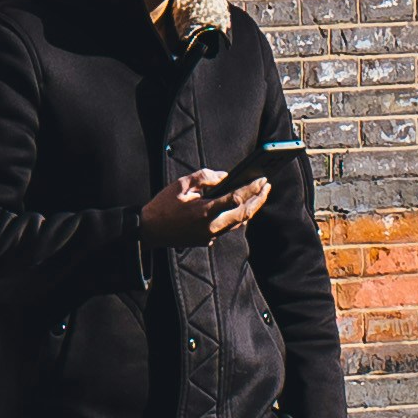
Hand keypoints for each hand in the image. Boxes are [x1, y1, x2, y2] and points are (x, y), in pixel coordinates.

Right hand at [138, 159, 267, 245]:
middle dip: (258, 199)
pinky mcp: (208, 240)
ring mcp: (211, 236)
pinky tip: (241, 207)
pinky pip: (229, 228)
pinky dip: (238, 216)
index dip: (251, 189)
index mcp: (204, 211)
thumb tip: (225, 176)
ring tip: (259, 195)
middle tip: (267, 186)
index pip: (235, 199)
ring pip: (239, 222)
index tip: (262, 179)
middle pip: (244, 214)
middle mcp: (211, 226)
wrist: (150, 231)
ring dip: (251, 209)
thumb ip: (204, 177)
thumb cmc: (163, 205)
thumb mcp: (181, 185)